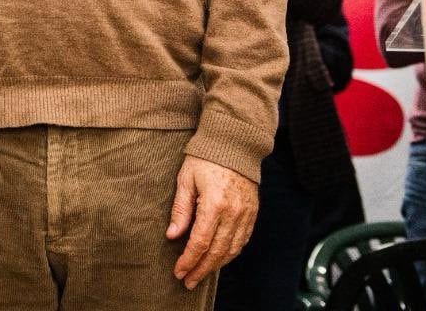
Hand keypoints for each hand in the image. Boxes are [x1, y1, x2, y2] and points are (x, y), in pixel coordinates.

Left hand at [166, 155, 258, 289]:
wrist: (233, 145)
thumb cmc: (204, 159)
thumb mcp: (185, 180)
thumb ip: (181, 209)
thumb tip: (172, 235)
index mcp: (215, 204)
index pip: (201, 242)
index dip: (189, 260)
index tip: (179, 271)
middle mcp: (234, 213)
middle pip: (217, 251)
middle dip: (201, 269)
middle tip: (188, 281)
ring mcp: (246, 214)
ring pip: (232, 249)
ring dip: (216, 265)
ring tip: (201, 274)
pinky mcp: (253, 213)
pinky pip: (242, 240)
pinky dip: (230, 253)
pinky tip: (219, 259)